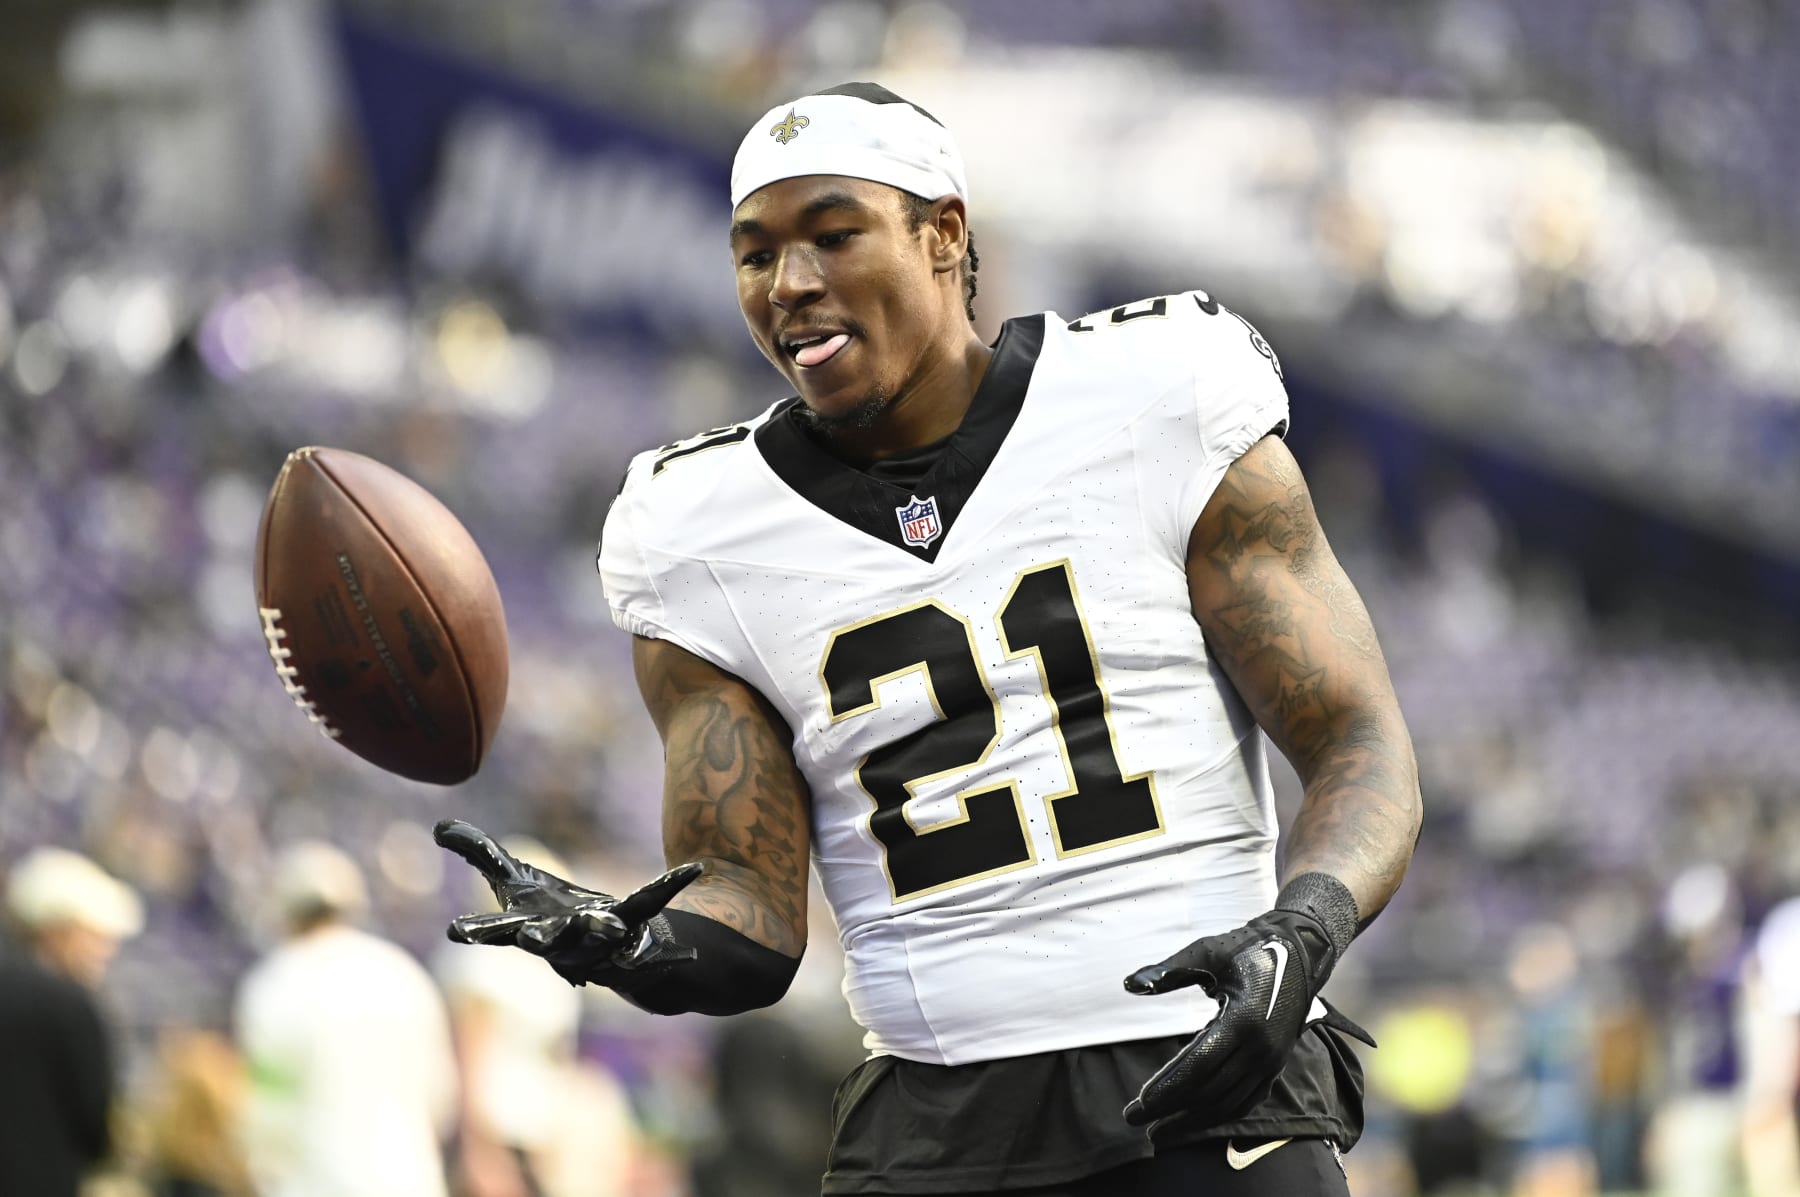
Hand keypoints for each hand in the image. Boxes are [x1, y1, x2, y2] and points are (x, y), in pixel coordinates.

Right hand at [434, 819, 701, 987]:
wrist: (612, 952)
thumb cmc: (553, 915)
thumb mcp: (515, 879)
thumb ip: (479, 854)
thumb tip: (439, 827)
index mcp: (530, 931)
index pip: (497, 933)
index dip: (478, 931)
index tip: (455, 930)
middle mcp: (563, 944)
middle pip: (549, 944)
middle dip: (540, 941)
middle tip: (529, 937)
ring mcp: (603, 944)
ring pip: (601, 939)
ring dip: (603, 932)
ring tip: (614, 926)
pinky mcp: (639, 932)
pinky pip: (654, 904)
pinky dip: (670, 884)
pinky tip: (694, 865)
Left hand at [1121, 908, 1369, 1131]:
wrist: (1299, 952)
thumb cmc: (1246, 949)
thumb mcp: (1207, 952)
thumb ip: (1169, 970)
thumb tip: (1130, 984)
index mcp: (1243, 1020)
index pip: (1198, 1066)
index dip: (1168, 1088)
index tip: (1139, 1105)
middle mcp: (1260, 1048)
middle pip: (1209, 1091)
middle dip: (1170, 1110)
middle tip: (1134, 1120)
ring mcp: (1271, 1060)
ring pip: (1229, 1103)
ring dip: (1193, 1122)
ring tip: (1159, 1134)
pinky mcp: (1276, 1065)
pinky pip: (1246, 1100)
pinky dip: (1220, 1116)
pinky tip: (1196, 1122)